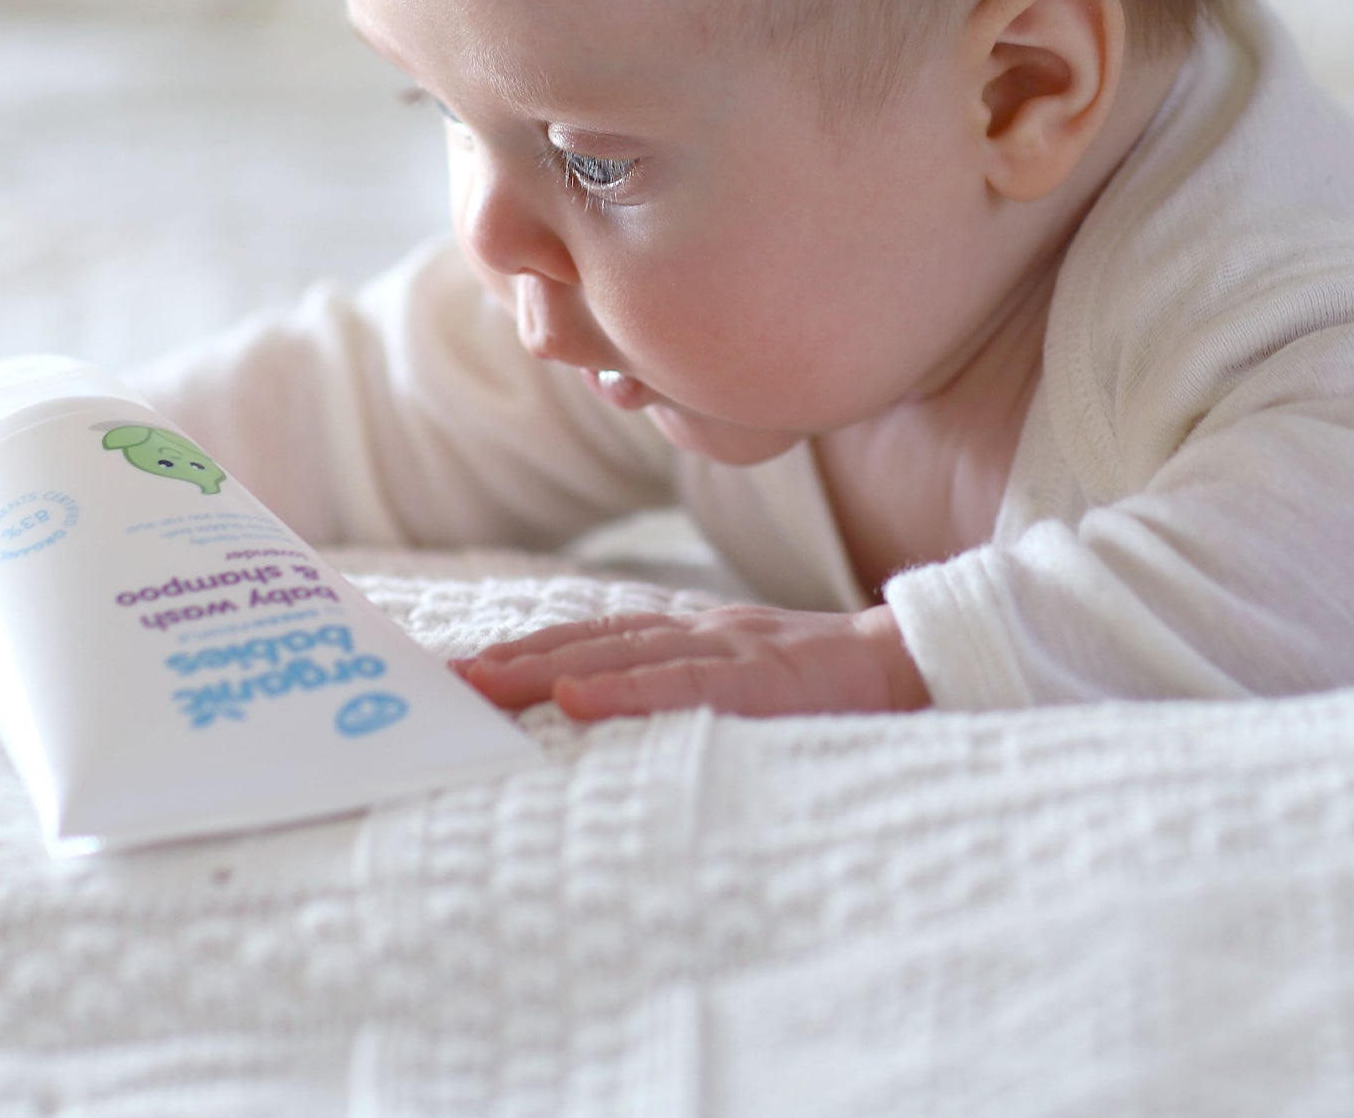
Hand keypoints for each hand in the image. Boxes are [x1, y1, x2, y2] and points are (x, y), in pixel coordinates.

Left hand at [452, 602, 930, 720]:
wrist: (909, 662)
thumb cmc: (822, 686)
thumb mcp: (743, 684)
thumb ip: (686, 691)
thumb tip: (615, 723)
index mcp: (690, 635)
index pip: (593, 636)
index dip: (526, 649)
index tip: (463, 670)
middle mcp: (695, 631)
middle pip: (587, 639)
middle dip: (512, 658)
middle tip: (444, 680)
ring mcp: (725, 647)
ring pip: (618, 653)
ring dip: (544, 666)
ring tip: (484, 683)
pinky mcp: (759, 675)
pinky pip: (682, 683)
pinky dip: (625, 689)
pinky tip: (576, 699)